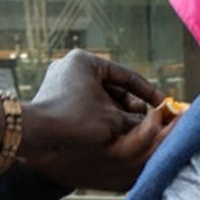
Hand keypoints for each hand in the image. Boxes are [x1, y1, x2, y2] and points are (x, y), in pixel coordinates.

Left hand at [16, 51, 173, 191]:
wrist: (34, 137)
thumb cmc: (74, 123)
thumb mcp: (113, 120)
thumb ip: (136, 119)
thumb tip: (154, 121)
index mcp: (86, 62)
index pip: (127, 76)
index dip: (149, 93)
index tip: (165, 105)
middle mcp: (71, 68)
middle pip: (113, 89)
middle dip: (133, 108)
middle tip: (150, 122)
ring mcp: (61, 84)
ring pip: (101, 100)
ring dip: (119, 115)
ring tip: (135, 131)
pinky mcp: (55, 101)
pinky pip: (86, 107)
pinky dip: (102, 119)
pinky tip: (116, 134)